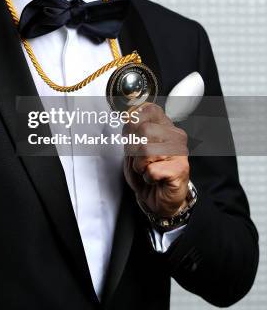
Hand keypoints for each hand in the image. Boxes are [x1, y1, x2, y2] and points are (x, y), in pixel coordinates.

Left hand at [123, 102, 189, 216]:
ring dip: (139, 165)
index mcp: (163, 126)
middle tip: (139, 161)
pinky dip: (147, 177)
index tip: (132, 138)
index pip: (149, 109)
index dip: (134, 122)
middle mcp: (175, 135)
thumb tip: (128, 118)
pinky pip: (151, 170)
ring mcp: (179, 151)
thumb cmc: (147, 173)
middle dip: (133, 149)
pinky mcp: (180, 168)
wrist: (159, 200)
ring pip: (146, 150)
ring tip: (146, 170)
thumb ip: (130, 133)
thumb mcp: (132, 150)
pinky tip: (155, 179)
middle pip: (144, 129)